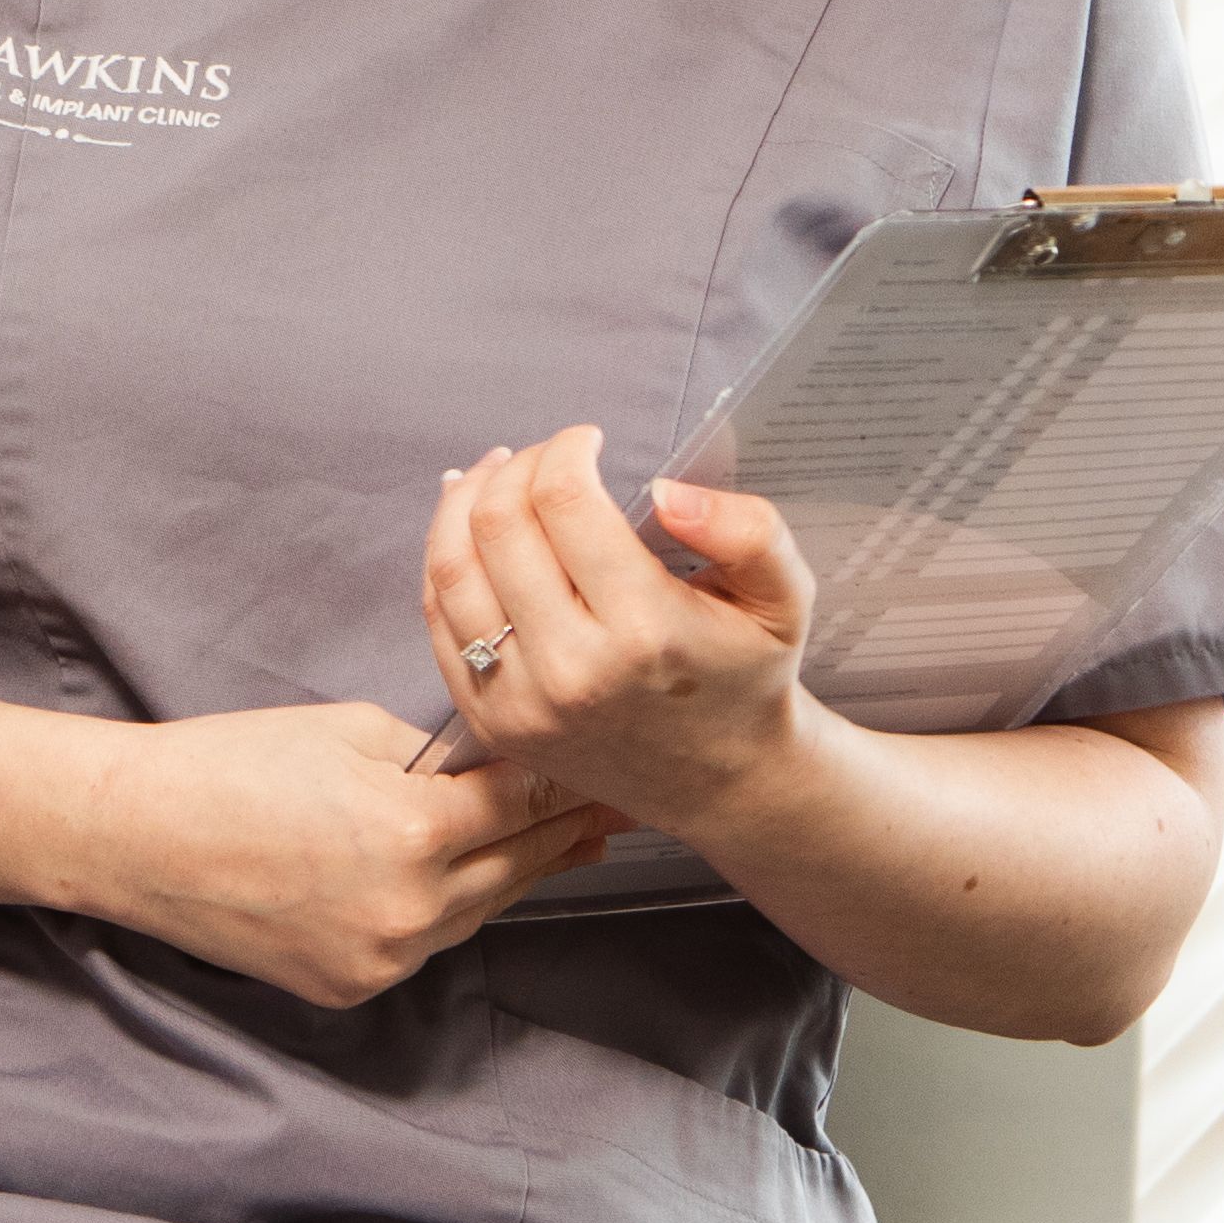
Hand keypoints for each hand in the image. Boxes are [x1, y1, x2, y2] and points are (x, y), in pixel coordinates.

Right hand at [61, 696, 617, 1005]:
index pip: (525, 802)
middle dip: (565, 833)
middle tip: (615, 810)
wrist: (136, 835)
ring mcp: (379, 959)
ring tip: (562, 845)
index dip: (571, 780)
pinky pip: (425, 944)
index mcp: (414, 831)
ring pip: (479, 913)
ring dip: (514, 874)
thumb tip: (494, 769)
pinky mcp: (348, 988)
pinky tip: (470, 880)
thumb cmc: (232, 763)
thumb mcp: (349, 730)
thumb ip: (435, 757)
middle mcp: (409, 909)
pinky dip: (448, 910)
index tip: (609, 766)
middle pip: (519, 867)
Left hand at [425, 431, 812, 841]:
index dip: (566, 449)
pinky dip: (445, 560)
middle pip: (498, 524)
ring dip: (466, 503)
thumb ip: (749, 531)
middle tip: (545, 458)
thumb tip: (665, 490)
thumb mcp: (784, 598)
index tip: (587, 440)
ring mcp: (520, 701)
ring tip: (496, 477)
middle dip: (516, 467)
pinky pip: (439, 620)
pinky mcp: (490, 720)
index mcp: (644, 629)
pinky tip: (467, 528)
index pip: (565, 501)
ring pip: (452, 567)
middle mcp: (572, 669)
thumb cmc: (747, 677)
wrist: (722, 782)